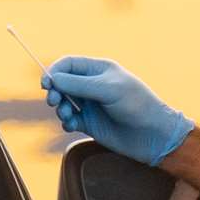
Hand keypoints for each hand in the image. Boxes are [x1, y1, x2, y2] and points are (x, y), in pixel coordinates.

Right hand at [42, 56, 193, 166]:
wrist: (153, 134)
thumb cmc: (136, 105)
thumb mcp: (108, 90)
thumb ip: (78, 84)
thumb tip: (52, 78)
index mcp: (98, 70)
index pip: (68, 64)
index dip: (54, 71)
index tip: (47, 84)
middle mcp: (92, 85)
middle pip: (62, 83)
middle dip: (55, 91)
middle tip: (55, 101)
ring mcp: (91, 104)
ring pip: (64, 102)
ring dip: (60, 108)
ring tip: (68, 116)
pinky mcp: (90, 123)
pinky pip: (69, 120)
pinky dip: (66, 122)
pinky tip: (72, 126)